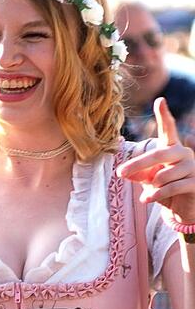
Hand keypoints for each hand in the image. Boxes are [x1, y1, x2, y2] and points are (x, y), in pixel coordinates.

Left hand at [117, 97, 194, 222]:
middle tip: (119, 173)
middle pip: (158, 154)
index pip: (168, 129)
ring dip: (152, 186)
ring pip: (164, 175)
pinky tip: (148, 199)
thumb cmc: (161, 188)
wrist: (179, 207)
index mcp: (171, 147)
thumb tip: (124, 173)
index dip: (164, 115)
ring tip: (150, 192)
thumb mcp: (146, 178)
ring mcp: (192, 167)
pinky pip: (171, 187)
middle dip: (137, 164)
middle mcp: (184, 153)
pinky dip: (156, 194)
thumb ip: (137, 172)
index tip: (160, 100)